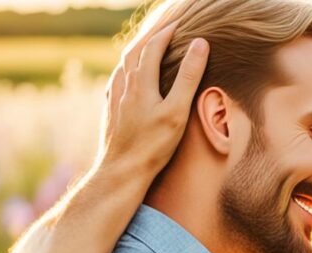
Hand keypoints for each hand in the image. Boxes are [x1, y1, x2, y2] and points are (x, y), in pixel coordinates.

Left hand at [96, 21, 208, 175]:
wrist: (121, 171)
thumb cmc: (153, 145)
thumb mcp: (177, 110)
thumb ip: (188, 77)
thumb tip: (200, 44)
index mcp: (140, 81)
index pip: (153, 46)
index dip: (167, 32)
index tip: (181, 23)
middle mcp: (124, 84)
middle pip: (135, 49)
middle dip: (151, 35)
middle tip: (165, 26)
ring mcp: (114, 97)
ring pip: (124, 63)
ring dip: (138, 49)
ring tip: (149, 44)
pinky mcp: (110, 110)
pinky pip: (117, 78)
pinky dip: (127, 67)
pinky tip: (129, 75)